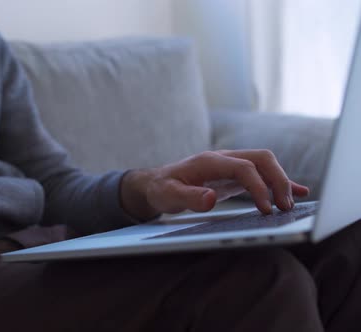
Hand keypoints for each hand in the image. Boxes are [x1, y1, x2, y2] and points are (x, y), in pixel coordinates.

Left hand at [120, 150, 309, 219]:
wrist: (157, 183)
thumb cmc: (162, 189)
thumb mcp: (169, 196)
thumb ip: (189, 197)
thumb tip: (211, 199)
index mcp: (210, 161)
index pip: (244, 167)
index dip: (259, 186)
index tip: (266, 209)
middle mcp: (224, 159)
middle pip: (262, 159)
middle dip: (278, 180)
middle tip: (285, 207)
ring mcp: (230, 166)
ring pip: (265, 165)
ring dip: (281, 182)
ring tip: (290, 206)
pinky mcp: (234, 176)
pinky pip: (261, 174)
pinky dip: (279, 182)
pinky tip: (298, 192)